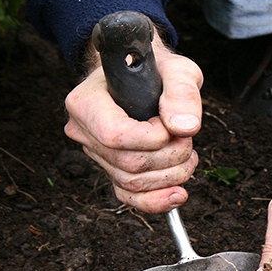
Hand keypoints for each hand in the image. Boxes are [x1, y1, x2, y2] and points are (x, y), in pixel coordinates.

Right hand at [64, 33, 202, 212]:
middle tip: (187, 137)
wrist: (145, 77)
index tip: (171, 126)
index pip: (114, 135)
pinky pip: (128, 196)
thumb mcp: (177, 69)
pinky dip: (155, 201)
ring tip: (187, 152)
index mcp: (86, 102)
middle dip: (170, 157)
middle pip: (128, 163)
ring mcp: (96, 153)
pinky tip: (177, 194)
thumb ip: (182, 92)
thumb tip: (185, 126)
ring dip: (171, 175)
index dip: (151, 139)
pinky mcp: (112, 169)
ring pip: (132, 182)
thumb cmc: (156, 70)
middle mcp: (84, 130)